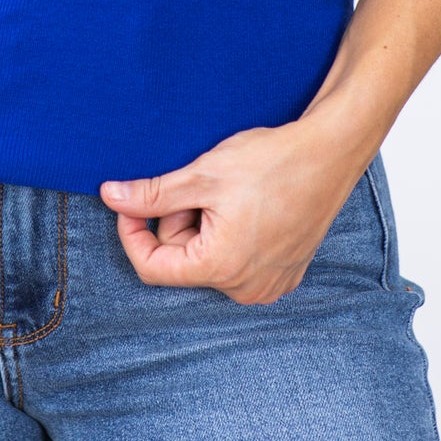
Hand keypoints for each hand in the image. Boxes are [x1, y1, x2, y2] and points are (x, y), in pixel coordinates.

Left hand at [99, 121, 364, 303]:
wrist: (330, 153)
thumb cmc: (271, 162)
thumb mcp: (201, 175)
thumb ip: (152, 194)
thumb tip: (111, 197)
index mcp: (221, 269)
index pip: (151, 267)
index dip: (132, 231)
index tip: (131, 200)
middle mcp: (246, 288)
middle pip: (183, 260)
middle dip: (176, 221)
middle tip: (194, 182)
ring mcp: (268, 284)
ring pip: (209, 258)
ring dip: (203, 225)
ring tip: (225, 190)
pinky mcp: (283, 272)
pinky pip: (238, 260)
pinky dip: (229, 233)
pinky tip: (245, 203)